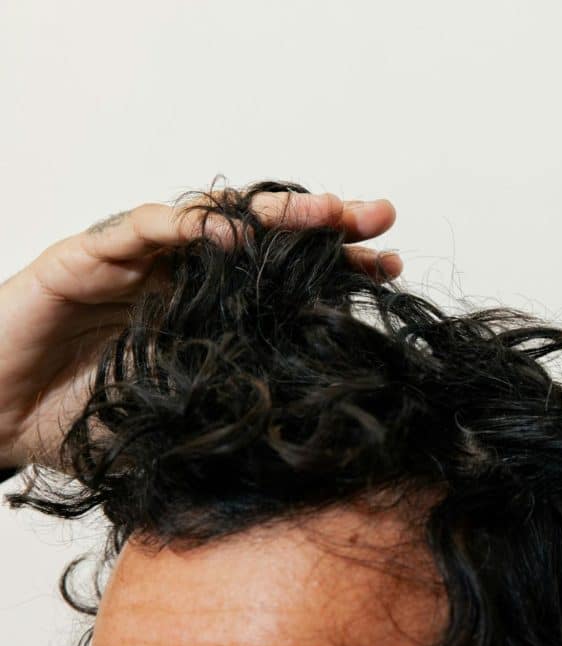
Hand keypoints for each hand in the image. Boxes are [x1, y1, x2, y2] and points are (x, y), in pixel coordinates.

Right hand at [0, 191, 399, 468]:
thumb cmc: (79, 418)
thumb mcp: (178, 414)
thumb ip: (234, 402)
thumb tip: (316, 424)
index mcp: (208, 311)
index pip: (283, 283)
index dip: (335, 272)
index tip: (389, 269)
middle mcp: (180, 276)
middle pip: (262, 241)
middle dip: (322, 226)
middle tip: (379, 216)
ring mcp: (137, 261)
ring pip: (213, 222)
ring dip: (272, 215)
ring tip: (328, 212)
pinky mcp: (86, 257)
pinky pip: (141, 230)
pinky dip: (186, 226)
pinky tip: (232, 231)